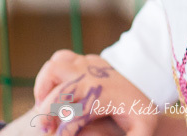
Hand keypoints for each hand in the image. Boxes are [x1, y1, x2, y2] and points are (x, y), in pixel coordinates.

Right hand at [31, 50, 160, 135]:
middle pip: (60, 89)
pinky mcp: (87, 59)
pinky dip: (49, 75)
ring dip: (43, 87)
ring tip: (41, 108)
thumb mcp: (141, 129)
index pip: (75, 115)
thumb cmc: (138, 115)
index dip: (64, 132)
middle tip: (45, 129)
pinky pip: (59, 59)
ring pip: (54, 67)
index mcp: (105, 96)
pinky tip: (49, 94)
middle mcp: (94, 77)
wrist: (144, 94)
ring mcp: (90, 64)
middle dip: (47, 110)